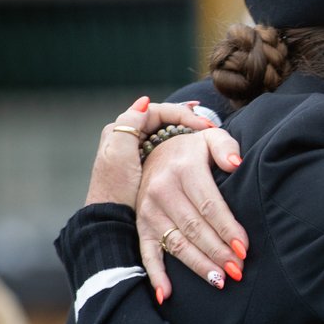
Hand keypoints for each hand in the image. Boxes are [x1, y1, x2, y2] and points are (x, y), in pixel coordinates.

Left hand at [85, 97, 212, 209]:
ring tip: (209, 139)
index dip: (183, 114)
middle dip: (190, 122)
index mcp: (121, 131)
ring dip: (190, 136)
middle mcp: (130, 138)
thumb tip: (144, 102)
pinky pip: (170, 150)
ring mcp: (140, 153)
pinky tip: (199, 155)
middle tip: (212, 130)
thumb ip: (128, 125)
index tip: (205, 126)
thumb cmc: (114, 190)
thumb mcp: (119, 155)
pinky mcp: (148, 168)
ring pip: (170, 135)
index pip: (158, 111)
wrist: (111, 220)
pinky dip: (185, 149)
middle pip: (165, 121)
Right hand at [136, 125, 247, 301]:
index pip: (209, 205)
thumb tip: (236, 165)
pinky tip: (167, 294)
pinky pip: (146, 253)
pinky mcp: (140, 225)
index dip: (227, 229)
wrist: (154, 150)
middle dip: (218, 252)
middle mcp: (161, 191)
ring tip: (220, 281)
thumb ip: (226, 147)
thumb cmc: (192, 150)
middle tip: (238, 271)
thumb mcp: (209, 138)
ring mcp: (148, 210)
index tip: (245, 248)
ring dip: (198, 265)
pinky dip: (156, 275)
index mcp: (182, 170)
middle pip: (194, 228)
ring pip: (175, 243)